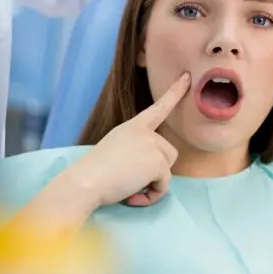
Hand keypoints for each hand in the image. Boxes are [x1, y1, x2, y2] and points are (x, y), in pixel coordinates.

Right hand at [76, 72, 190, 206]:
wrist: (85, 181)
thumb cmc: (94, 171)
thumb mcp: (115, 149)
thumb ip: (135, 148)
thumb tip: (150, 166)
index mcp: (132, 126)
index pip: (158, 108)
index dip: (174, 92)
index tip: (187, 77)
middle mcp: (145, 132)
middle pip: (168, 152)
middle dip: (156, 170)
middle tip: (132, 180)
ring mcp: (152, 146)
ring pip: (168, 169)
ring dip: (153, 183)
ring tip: (130, 188)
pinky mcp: (157, 164)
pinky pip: (164, 185)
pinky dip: (152, 196)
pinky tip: (132, 196)